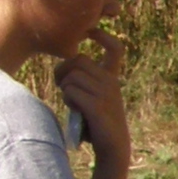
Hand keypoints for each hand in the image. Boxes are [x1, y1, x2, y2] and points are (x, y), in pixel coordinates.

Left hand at [53, 33, 131, 162]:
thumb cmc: (97, 123)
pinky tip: (74, 109)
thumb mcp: (95, 98)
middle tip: (62, 85)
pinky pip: (71, 91)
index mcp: (112, 78)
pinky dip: (67, 99)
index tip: (91, 31)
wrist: (113, 147)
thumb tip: (64, 72)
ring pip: (72, 76)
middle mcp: (111, 82)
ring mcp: (106, 93)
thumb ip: (85, 82)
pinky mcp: (97, 106)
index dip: (102, 36)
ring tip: (71, 101)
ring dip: (64, 88)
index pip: (115, 48)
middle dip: (63, 70)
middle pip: (79, 60)